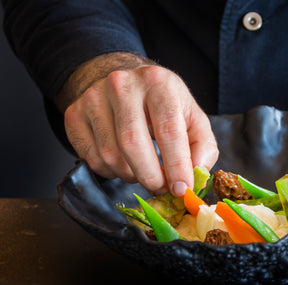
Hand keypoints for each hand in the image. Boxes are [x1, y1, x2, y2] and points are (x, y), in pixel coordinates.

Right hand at [62, 63, 218, 196]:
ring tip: (144, 168)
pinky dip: (111, 172)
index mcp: (159, 82)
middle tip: (162, 188)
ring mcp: (93, 98)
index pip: (168, 131)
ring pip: (111, 156)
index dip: (176, 166)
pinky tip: (123, 161)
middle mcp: (122, 85)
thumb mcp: (192, 117)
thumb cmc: (164, 104)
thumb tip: (196, 174)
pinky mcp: (74, 114)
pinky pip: (92, 160)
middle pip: (133, 144)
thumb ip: (203, 146)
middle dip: (151, 177)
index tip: (181, 190)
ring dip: (132, 175)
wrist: (126, 81)